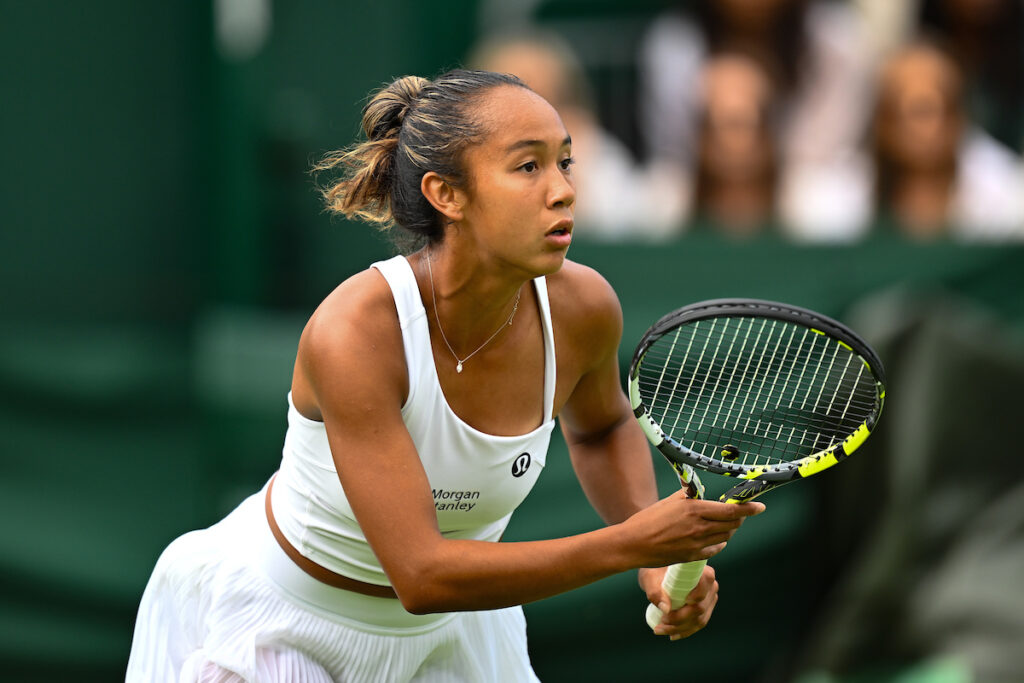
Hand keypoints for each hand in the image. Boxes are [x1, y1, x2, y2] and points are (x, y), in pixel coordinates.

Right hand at [627, 493, 764, 566]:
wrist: (633, 544)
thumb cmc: (648, 520)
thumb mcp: (669, 502)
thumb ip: (687, 496)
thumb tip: (698, 491)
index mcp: (694, 510)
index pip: (730, 511)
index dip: (749, 509)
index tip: (760, 507)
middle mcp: (699, 528)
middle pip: (732, 525)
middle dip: (738, 519)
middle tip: (737, 513)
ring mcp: (697, 544)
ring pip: (725, 537)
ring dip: (729, 530)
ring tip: (723, 524)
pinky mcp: (693, 557)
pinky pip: (715, 550)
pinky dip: (718, 543)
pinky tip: (713, 538)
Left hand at [639, 564, 718, 639]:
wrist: (657, 575)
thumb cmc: (654, 572)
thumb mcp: (650, 578)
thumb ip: (655, 591)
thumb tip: (666, 609)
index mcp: (700, 569)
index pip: (706, 580)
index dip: (699, 593)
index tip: (685, 601)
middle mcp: (710, 585)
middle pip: (700, 606)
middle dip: (681, 618)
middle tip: (662, 621)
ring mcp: (709, 599)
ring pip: (699, 619)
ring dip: (680, 628)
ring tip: (660, 629)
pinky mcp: (705, 610)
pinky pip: (699, 624)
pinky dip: (686, 631)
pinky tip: (672, 635)